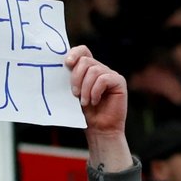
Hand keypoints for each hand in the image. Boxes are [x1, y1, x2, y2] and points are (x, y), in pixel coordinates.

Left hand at [67, 45, 130, 169]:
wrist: (100, 130)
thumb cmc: (86, 113)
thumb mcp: (74, 93)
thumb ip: (70, 79)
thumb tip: (61, 66)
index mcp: (88, 69)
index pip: (83, 51)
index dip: (74, 53)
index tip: (67, 64)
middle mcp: (100, 69)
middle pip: (85, 61)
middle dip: (76, 77)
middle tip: (74, 94)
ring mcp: (110, 74)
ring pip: (93, 71)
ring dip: (85, 88)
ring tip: (85, 102)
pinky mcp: (119, 82)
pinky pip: (104, 79)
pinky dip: (95, 91)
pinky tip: (95, 101)